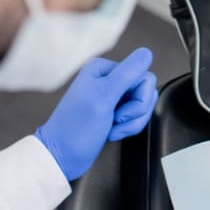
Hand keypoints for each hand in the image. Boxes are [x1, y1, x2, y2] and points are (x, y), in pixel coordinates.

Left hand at [35, 48, 157, 180]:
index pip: (143, 76)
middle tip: (115, 119)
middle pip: (145, 91)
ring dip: (132, 122)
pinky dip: (128, 128)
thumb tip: (146, 52)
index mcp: (104, 69)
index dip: (138, 96)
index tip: (118, 108)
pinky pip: (137, 116)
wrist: (63, 157)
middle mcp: (109, 79)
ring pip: (143, 105)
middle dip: (135, 111)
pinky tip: (112, 132)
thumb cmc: (75, 129)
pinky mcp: (115, 112)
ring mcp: (113, 97)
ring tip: (112, 128)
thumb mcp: (103, 97)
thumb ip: (127, 73)